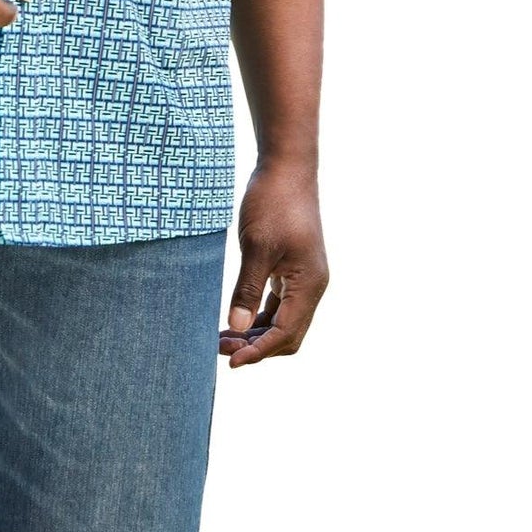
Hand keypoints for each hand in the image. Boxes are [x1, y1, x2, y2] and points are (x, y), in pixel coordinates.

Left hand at [219, 162, 328, 367]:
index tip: (230, 362)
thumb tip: (236, 328)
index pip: (285, 334)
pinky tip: (235, 319)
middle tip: (220, 348)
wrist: (286, 169)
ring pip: (284, 322)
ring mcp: (304, 279)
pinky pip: (279, 305)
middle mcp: (312, 287)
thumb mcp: (255, 246)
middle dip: (256, 346)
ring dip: (256, 333)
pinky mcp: (293, 269)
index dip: (258, 351)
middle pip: (288, 335)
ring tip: (223, 338)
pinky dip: (259, 316)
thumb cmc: (272, 203)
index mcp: (308, 285)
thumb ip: (247, 288)